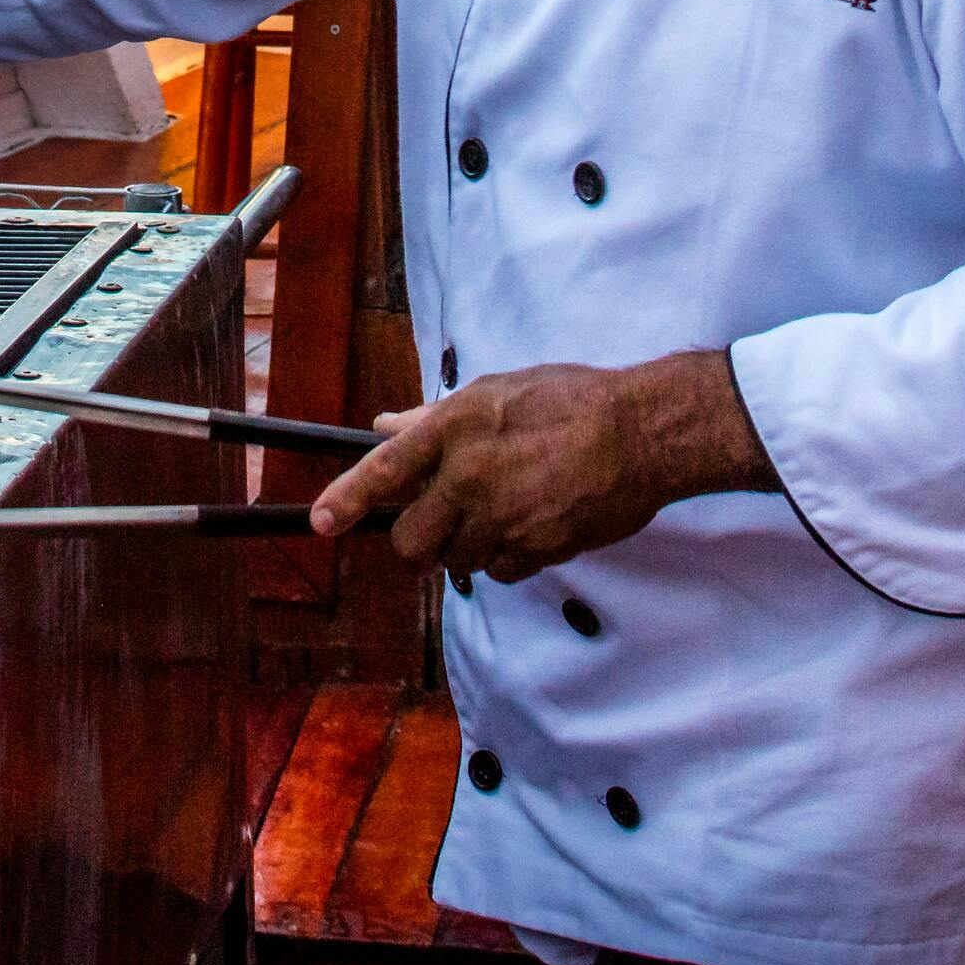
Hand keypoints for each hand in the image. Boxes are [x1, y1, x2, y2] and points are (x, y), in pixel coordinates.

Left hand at [308, 350, 775, 581]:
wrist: (643, 432)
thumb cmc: (572, 402)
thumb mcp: (498, 392)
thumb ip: (436, 417)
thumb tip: (385, 424)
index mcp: (454, 428)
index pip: (384, 472)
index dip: (347, 500)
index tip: (322, 522)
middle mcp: (470, 476)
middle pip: (412, 540)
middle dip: (420, 540)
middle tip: (442, 523)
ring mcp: (502, 516)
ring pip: (457, 561)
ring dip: (470, 547)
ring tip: (505, 510)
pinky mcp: (536, 548)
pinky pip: (501, 572)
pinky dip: (509, 558)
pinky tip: (533, 525)